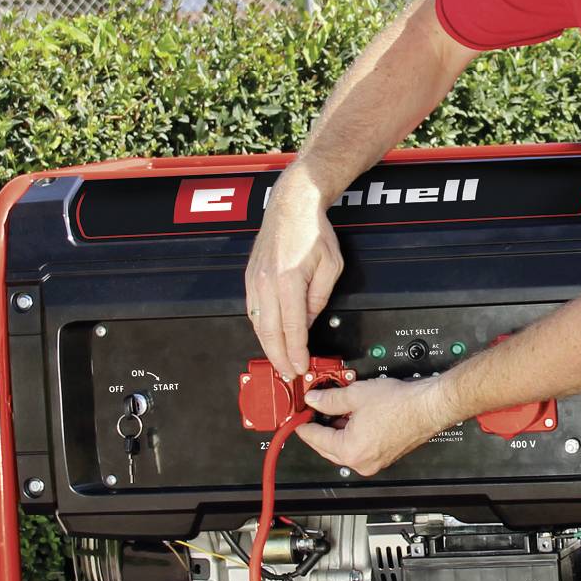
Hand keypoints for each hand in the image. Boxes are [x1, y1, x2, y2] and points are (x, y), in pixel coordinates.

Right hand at [244, 175, 341, 379]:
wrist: (291, 206)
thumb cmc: (312, 231)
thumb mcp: (331, 266)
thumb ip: (319, 297)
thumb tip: (308, 321)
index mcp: (288, 279)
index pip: (292, 328)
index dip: (296, 352)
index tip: (300, 367)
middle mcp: (266, 281)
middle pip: (269, 332)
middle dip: (279, 357)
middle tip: (287, 374)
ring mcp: (254, 280)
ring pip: (257, 324)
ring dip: (268, 346)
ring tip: (279, 362)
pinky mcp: (249, 278)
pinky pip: (253, 311)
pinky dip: (261, 329)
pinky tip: (270, 338)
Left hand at [292, 376, 458, 475]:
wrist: (429, 406)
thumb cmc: (401, 404)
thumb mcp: (356, 394)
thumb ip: (329, 398)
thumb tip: (314, 399)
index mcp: (350, 450)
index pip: (315, 438)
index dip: (303, 423)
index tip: (297, 417)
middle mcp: (361, 462)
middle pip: (327, 447)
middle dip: (318, 429)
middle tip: (312, 412)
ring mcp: (374, 462)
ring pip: (343, 448)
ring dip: (336, 431)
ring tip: (334, 410)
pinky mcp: (384, 457)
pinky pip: (359, 448)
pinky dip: (351, 435)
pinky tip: (352, 417)